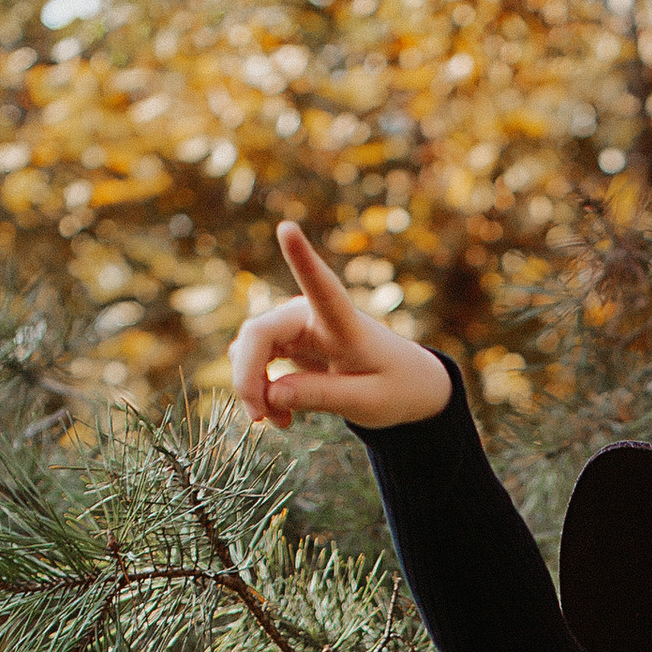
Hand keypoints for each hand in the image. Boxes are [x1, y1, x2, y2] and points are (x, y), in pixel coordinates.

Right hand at [226, 220, 451, 433]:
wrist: (404, 384)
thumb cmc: (394, 387)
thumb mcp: (367, 403)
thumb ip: (320, 397)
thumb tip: (270, 396)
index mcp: (344, 322)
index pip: (321, 287)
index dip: (302, 258)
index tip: (287, 227)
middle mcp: (312, 314)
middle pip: (258, 333)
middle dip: (247, 378)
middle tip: (260, 419)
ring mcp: (294, 324)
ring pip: (248, 347)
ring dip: (251, 387)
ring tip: (276, 423)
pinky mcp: (285, 341)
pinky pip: (253, 360)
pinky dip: (258, 389)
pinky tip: (277, 414)